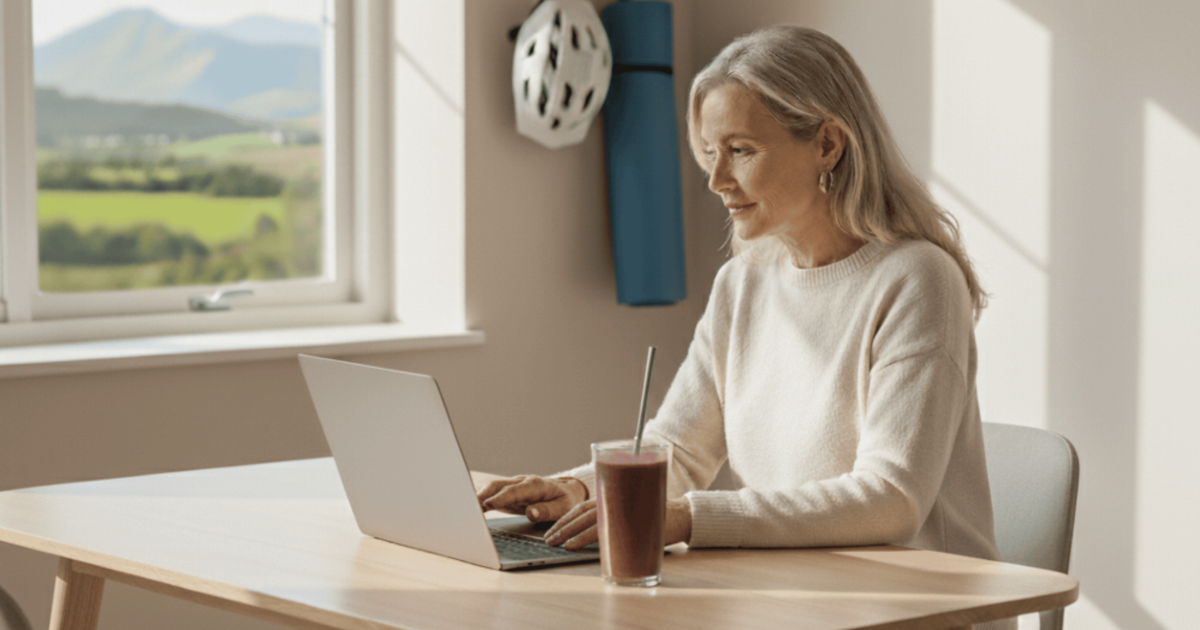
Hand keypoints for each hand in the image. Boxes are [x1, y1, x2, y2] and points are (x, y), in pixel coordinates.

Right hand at [476, 475, 587, 522]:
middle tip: (469, 507)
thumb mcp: (563, 509)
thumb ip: (547, 511)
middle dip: (483, 494)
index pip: (515, 490)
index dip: (501, 497)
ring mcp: (514, 486)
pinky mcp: (509, 493)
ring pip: (493, 488)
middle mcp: (522, 482)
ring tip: (464, 509)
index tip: (488, 505)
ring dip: (479, 496)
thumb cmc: (566, 501)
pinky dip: (481, 500)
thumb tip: (531, 513)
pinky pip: (493, 494)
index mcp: (536, 485)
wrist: (568, 492)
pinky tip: (471, 510)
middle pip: (499, 485)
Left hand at [544, 497, 692, 550]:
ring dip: (568, 532)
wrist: (680, 516)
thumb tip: (587, 532)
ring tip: (555, 542)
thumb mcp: (629, 512)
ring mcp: (620, 512)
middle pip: (581, 514)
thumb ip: (612, 516)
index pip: (583, 507)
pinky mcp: (626, 525)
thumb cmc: (653, 516)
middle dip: (562, 526)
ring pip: (586, 521)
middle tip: (548, 538)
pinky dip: (583, 538)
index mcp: (613, 499)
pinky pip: (600, 531)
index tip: (553, 529)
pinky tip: (571, 545)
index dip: (566, 518)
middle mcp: (614, 502)